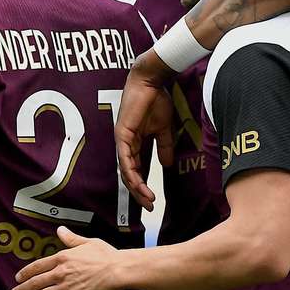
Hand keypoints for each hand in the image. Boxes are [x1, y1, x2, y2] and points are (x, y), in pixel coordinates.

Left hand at [9, 227, 121, 289]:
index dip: (25, 273)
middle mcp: (60, 273)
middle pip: (35, 282)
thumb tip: (60, 229)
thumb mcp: (87, 242)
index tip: (17, 278)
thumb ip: (71, 238)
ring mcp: (66, 287)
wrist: (118, 270)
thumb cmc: (106, 255)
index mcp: (61, 258)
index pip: (37, 266)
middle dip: (22, 289)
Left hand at [115, 53, 177, 209]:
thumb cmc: (157, 101)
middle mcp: (125, 144)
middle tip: (148, 206)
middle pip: (128, 174)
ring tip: (146, 199)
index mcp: (134, 143)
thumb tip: (168, 165)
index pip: (136, 170)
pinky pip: (125, 157)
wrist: (152, 83)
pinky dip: (130, 171)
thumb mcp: (164, 129)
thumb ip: (164, 147)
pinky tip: (137, 183)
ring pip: (125, 170)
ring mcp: (122, 139)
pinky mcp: (122, 134)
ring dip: (135, 186)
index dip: (142, 186)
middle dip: (138, 192)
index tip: (152, 200)